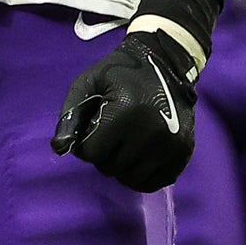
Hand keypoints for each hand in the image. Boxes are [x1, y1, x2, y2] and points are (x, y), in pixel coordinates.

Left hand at [55, 27, 198, 192]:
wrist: (166, 62)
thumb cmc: (121, 73)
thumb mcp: (87, 84)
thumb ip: (69, 116)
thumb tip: (61, 149)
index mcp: (124, 112)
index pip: (91, 154)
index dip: (87, 143)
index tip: (96, 128)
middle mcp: (150, 132)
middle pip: (111, 168)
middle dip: (106, 155)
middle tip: (113, 134)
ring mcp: (171, 144)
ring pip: (132, 178)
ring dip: (124, 166)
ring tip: (128, 144)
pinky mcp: (184, 151)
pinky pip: (157, 182)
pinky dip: (145, 176)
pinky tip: (142, 158)